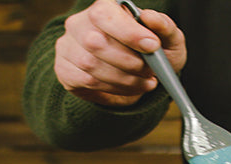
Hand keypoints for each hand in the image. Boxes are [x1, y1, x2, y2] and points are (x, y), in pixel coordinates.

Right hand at [54, 0, 186, 106]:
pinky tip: (129, 87)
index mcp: (103, 7)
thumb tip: (150, 17)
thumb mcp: (166, 39)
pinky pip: (86, 82)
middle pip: (95, 41)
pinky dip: (113, 88)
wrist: (134, 74)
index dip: (129, 32)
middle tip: (150, 70)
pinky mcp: (64, 69)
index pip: (105, 14)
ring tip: (145, 81)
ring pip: (91, 65)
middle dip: (128, 61)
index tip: (152, 46)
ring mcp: (68, 46)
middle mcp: (79, 23)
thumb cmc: (148, 51)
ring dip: (124, 78)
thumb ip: (164, 26)